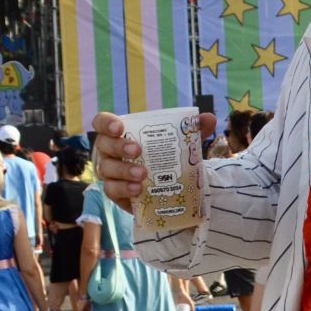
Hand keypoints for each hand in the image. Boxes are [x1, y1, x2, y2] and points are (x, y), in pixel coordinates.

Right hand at [89, 111, 216, 210]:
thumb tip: (208, 118)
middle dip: (118, 147)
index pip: (102, 122)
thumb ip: (194, 129)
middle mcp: (109, 151)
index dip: (106, 123)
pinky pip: (112, 190)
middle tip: (137, 150)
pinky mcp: (116, 192)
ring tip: (142, 174)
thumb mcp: (180, 142)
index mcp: (120, 133)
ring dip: (123, 170)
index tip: (120, 127)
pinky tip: (137, 189)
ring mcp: (110, 172)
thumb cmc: (166, 156)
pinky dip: (124, 189)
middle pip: (103, 145)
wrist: (168, 186)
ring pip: (106, 169)